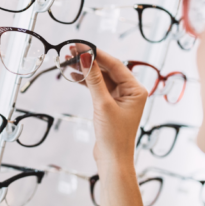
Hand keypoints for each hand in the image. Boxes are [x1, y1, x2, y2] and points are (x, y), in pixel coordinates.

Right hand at [82, 50, 147, 168]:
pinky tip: (74, 76)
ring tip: (68, 62)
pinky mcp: (110, 105)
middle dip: (89, 60)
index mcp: (136, 89)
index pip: (115, 64)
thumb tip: (87, 57)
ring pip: (101, 78)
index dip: (97, 53)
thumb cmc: (114, 136)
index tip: (80, 45)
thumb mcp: (103, 104)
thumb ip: (94, 79)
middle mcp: (130, 91)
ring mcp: (120, 98)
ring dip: (86, 70)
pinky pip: (98, 88)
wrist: (112, 160)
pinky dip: (87, 82)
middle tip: (71, 51)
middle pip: (108, 69)